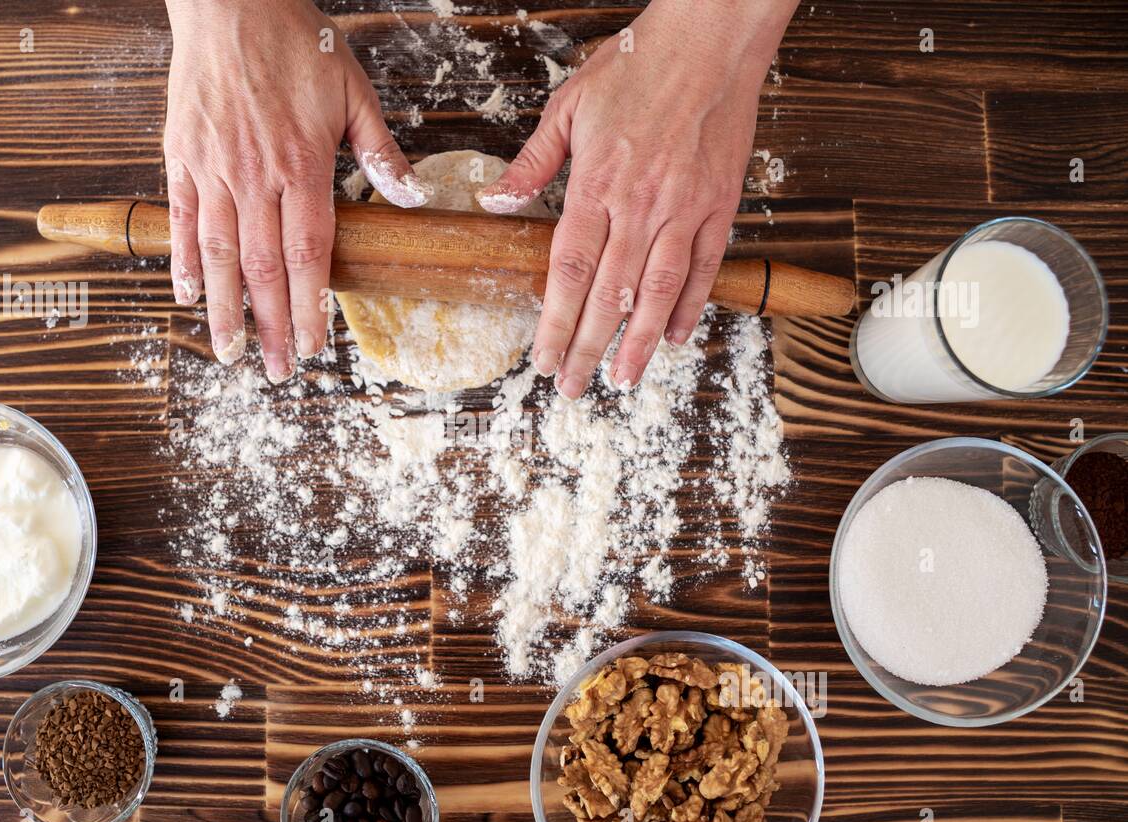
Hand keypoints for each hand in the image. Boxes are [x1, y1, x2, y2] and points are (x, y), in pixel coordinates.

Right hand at [163, 0, 429, 378]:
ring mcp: (212, 168)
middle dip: (271, 326)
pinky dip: (181, 261)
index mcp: (301, 165)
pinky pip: (179, 217)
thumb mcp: (352, 88)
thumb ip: (379, 149)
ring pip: (217, 253)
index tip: (313, 346)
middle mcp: (253, 175)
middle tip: (277, 373)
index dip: (310, 305)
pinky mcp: (181, 155)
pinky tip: (187, 296)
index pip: (308, 252)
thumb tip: (412, 196)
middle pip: (263, 267)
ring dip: (225, 309)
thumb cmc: (294, 40)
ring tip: (230, 353)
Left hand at [478, 0, 795, 397]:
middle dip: (588, 347)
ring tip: (622, 380)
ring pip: (659, 292)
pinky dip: (691, 306)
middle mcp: (641, 206)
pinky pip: (705, 268)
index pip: (569, 270)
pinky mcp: (720, 206)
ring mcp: (685, 209)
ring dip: (640, 343)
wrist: (709, 41)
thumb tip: (495, 201)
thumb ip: (533, 163)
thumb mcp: (569, 106)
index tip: (542, 359)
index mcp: (597, 185)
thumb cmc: (637, 66)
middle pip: (609, 294)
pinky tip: (677, 337)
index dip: (554, 322)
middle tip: (572, 387)